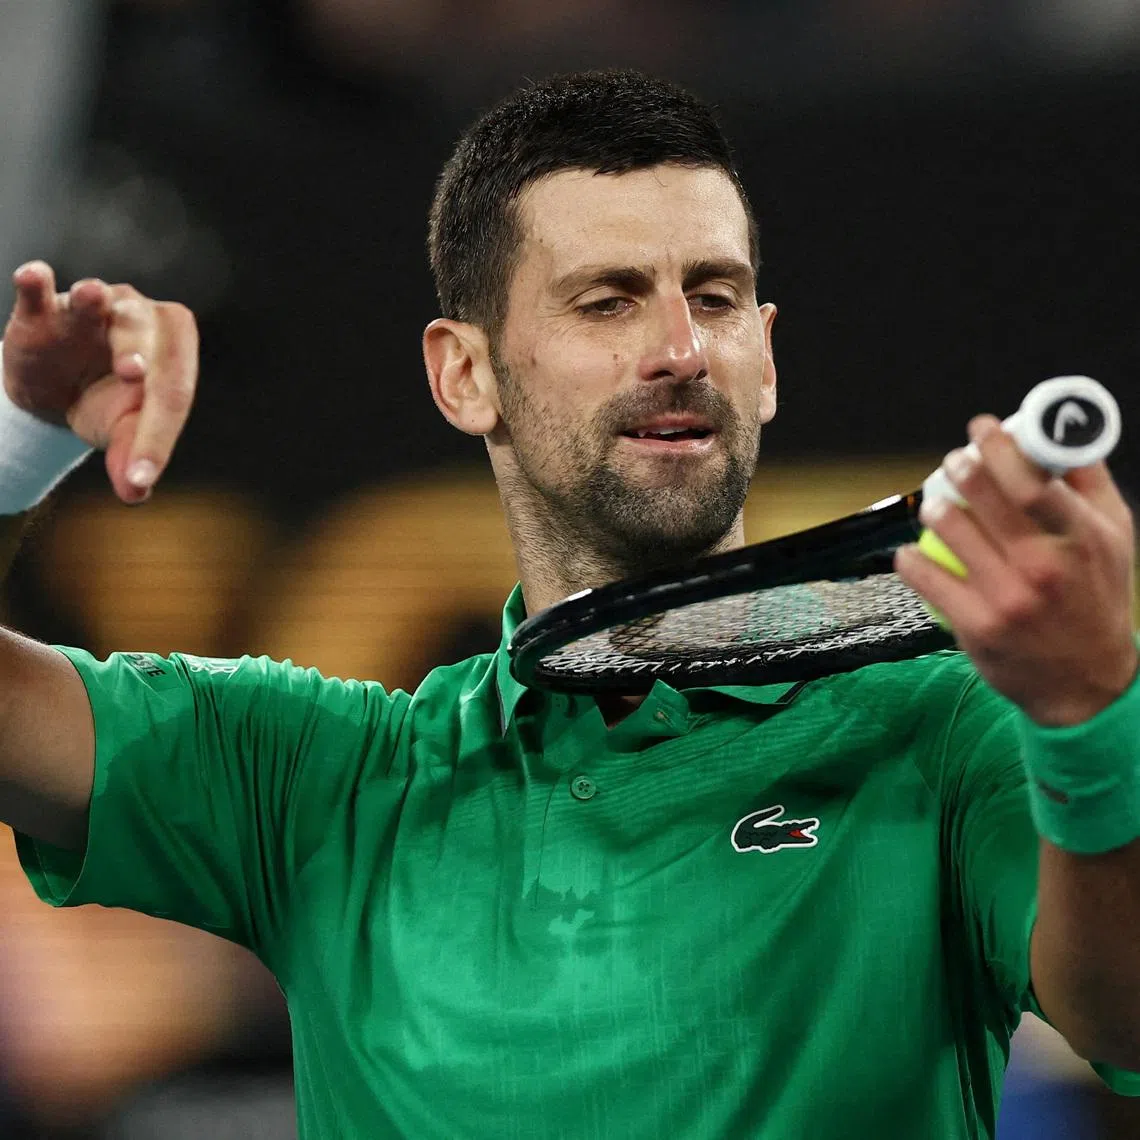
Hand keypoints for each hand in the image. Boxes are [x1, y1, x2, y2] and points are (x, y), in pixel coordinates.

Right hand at [2, 261, 197, 503]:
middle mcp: (138, 320)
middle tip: (133, 374)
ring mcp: (91, 309)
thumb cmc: (107, 405)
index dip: (156, 438)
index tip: (137, 476)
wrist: (58, 390)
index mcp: (171, 353)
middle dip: (136, 351)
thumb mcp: (121, 432)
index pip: (171, 393)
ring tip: (91, 295)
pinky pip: (39, 290)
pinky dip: (35, 282)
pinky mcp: (43, 311)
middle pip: (143, 335)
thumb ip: (131, 456)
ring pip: (99, 299)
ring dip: (93, 299)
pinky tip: (32, 275)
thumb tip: (135, 492)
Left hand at [895, 415, 1137, 726]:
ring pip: (950, 531)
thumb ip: (1089, 484)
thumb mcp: (1115, 538)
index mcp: (1082, 538)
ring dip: (934, 508)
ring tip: (934, 505)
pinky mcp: (976, 626)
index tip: (982, 428)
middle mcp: (1045, 566)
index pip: (1034, 480)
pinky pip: (927, 579)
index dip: (1001, 446)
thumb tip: (1063, 433)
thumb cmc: (1097, 597)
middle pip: (987, 498)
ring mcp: (1008, 597)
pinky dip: (911, 560)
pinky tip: (910, 552)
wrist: (1086, 679)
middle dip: (962, 468)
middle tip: (954, 461)